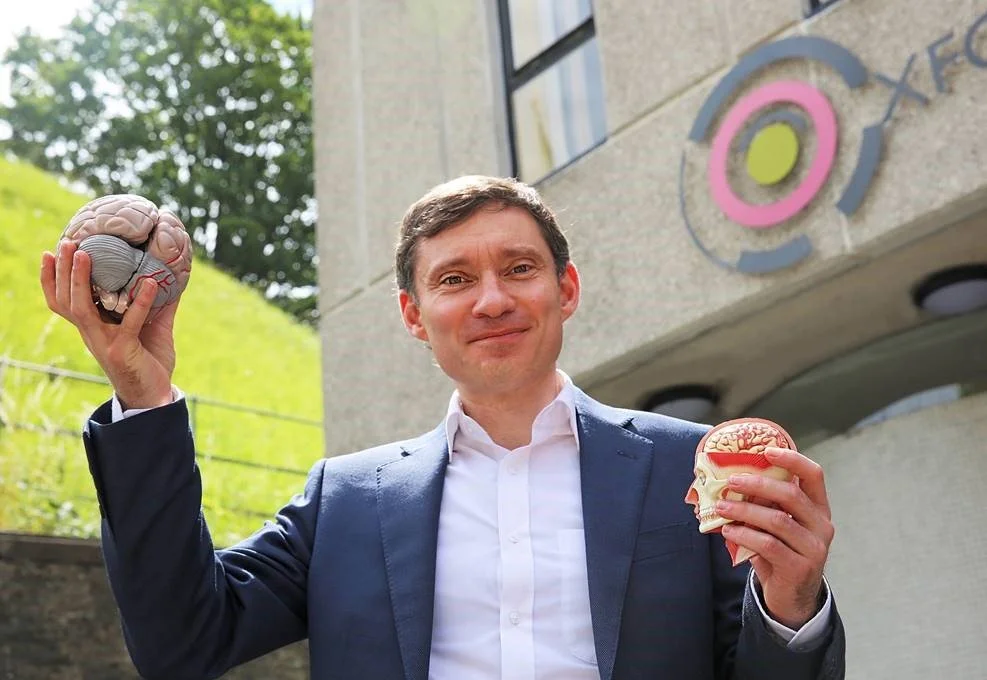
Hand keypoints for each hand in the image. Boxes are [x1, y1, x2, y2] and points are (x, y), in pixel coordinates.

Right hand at [41, 239, 177, 408]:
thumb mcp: (154, 328)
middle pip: (66, 300)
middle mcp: (92, 334)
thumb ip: (159, 304)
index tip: (49, 252)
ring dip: (81, 281)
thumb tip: (170, 277)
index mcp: (94, 328)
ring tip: (87, 255)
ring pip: (82, 309)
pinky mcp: (122, 351)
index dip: (52, 279)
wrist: (155, 396)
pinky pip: (130, 323)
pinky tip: (149, 282)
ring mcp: (104, 343)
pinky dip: (140, 301)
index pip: (63, 302)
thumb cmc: (150, 361)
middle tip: (66, 244)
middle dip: (62, 272)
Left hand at [716, 446, 833, 628]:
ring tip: (721, 507)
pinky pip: (768, 545)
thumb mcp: (775, 525)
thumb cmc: (779, 552)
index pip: (814, 475)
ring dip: (744, 511)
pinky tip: (727, 531)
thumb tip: (727, 481)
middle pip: (791, 495)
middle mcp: (822, 525)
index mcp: (818, 508)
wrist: (791, 597)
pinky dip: (744, 535)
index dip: (792, 459)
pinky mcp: (801, 568)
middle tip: (731, 481)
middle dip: (757, 484)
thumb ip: (763, 504)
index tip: (767, 450)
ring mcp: (815, 548)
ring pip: (777, 520)